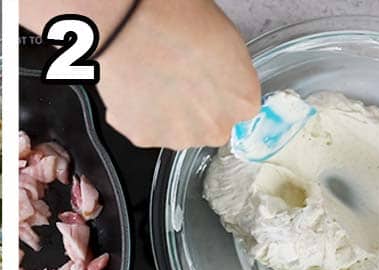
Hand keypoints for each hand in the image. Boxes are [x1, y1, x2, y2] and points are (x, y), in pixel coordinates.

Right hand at [95, 0, 259, 148]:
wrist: (134, 25)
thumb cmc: (180, 20)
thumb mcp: (225, 40)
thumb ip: (228, 73)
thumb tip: (219, 76)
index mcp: (243, 101)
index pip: (238, 109)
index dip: (220, 93)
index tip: (209, 82)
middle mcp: (215, 127)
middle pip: (209, 127)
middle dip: (196, 111)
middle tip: (179, 80)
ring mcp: (180, 137)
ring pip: (176, 131)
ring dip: (167, 114)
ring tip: (155, 81)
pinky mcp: (146, 139)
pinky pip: (145, 130)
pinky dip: (140, 114)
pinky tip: (139, 88)